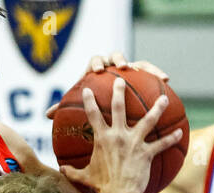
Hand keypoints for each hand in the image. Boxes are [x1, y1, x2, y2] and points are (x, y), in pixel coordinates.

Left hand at [45, 51, 169, 117]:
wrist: (108, 97)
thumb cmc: (90, 102)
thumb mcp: (80, 105)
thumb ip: (64, 107)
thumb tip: (47, 114)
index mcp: (96, 71)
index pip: (94, 61)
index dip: (95, 63)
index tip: (96, 71)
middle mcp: (112, 66)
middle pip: (114, 56)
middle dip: (117, 59)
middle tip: (120, 66)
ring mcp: (127, 68)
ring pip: (135, 62)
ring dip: (140, 65)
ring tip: (146, 71)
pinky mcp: (140, 73)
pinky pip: (150, 71)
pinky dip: (157, 72)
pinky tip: (166, 79)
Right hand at [57, 82, 182, 192]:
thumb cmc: (100, 186)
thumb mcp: (83, 177)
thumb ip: (72, 171)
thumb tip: (61, 170)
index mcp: (102, 139)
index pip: (93, 115)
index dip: (89, 101)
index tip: (87, 89)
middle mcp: (118, 136)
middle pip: (119, 108)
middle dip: (120, 91)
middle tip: (122, 80)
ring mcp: (134, 143)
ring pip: (148, 120)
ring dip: (157, 108)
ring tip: (164, 98)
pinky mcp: (146, 153)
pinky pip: (161, 144)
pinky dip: (171, 139)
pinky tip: (180, 132)